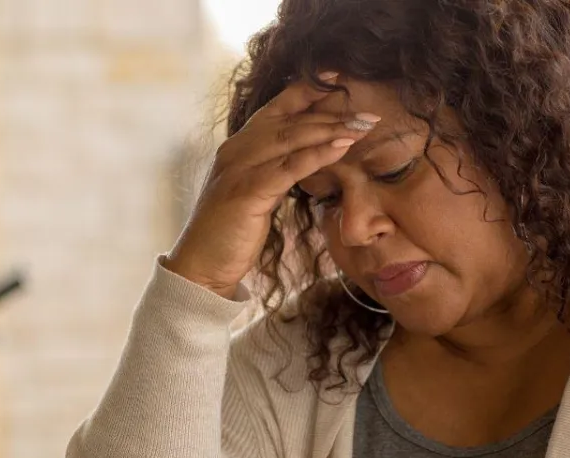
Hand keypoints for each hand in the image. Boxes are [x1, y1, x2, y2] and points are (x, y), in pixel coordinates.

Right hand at [163, 73, 379, 298]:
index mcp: (239, 145)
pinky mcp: (246, 192)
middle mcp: (237, 149)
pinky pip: (288, 167)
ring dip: (332, 130)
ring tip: (364, 126)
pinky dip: (317, 155)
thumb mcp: (256, 191)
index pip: (278, 106)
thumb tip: (310, 156)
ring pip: (292, 138)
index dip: (310, 89)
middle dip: (332, 114)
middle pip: (292, 121)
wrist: (200, 266)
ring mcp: (239, 168)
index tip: (341, 78)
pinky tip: (342, 148)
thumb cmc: (230, 231)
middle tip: (368, 114)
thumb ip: (276, 169)